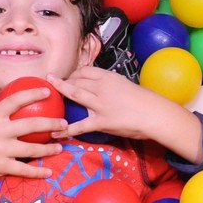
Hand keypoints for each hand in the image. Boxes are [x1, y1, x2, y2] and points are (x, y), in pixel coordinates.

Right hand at [0, 87, 79, 185]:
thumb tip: (8, 109)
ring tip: (59, 147)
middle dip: (51, 123)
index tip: (47, 91)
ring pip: (32, 149)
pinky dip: (38, 172)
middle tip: (64, 123)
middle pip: (32, 124)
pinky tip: (48, 172)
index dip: (32, 93)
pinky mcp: (1, 166)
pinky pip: (24, 170)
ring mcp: (1, 149)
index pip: (15, 100)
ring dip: (49, 149)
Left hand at [49, 68, 202, 161]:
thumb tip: (103, 87)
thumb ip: (112, 85)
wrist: (155, 114)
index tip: (67, 76)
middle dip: (63, 81)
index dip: (73, 73)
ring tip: (48, 92)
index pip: (85, 70)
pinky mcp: (101, 121)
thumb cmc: (145, 101)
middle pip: (77, 80)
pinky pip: (80, 125)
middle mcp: (102, 87)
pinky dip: (66, 128)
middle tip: (52, 83)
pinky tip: (56, 132)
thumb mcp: (127, 86)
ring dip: (60, 92)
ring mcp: (100, 104)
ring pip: (75, 94)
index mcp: (110, 77)